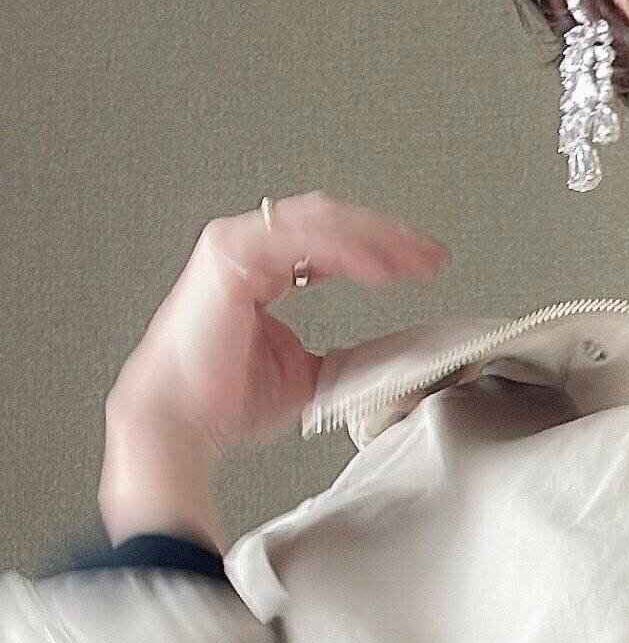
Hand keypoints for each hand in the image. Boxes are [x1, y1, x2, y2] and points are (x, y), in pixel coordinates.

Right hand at [104, 191, 451, 461]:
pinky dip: (344, 250)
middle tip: (431, 257)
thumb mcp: (312, 376)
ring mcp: (237, 246)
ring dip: (374, 238)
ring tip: (414, 261)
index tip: (424, 267)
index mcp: (266, 269)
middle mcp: (250, 249)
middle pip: (331, 223)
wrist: (183, 420)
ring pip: (319, 222)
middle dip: (387, 237)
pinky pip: (298, 239)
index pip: (333, 244)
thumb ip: (348, 356)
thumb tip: (395, 361)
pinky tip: (377, 269)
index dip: (381, 251)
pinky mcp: (230, 255)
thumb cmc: (226, 401)